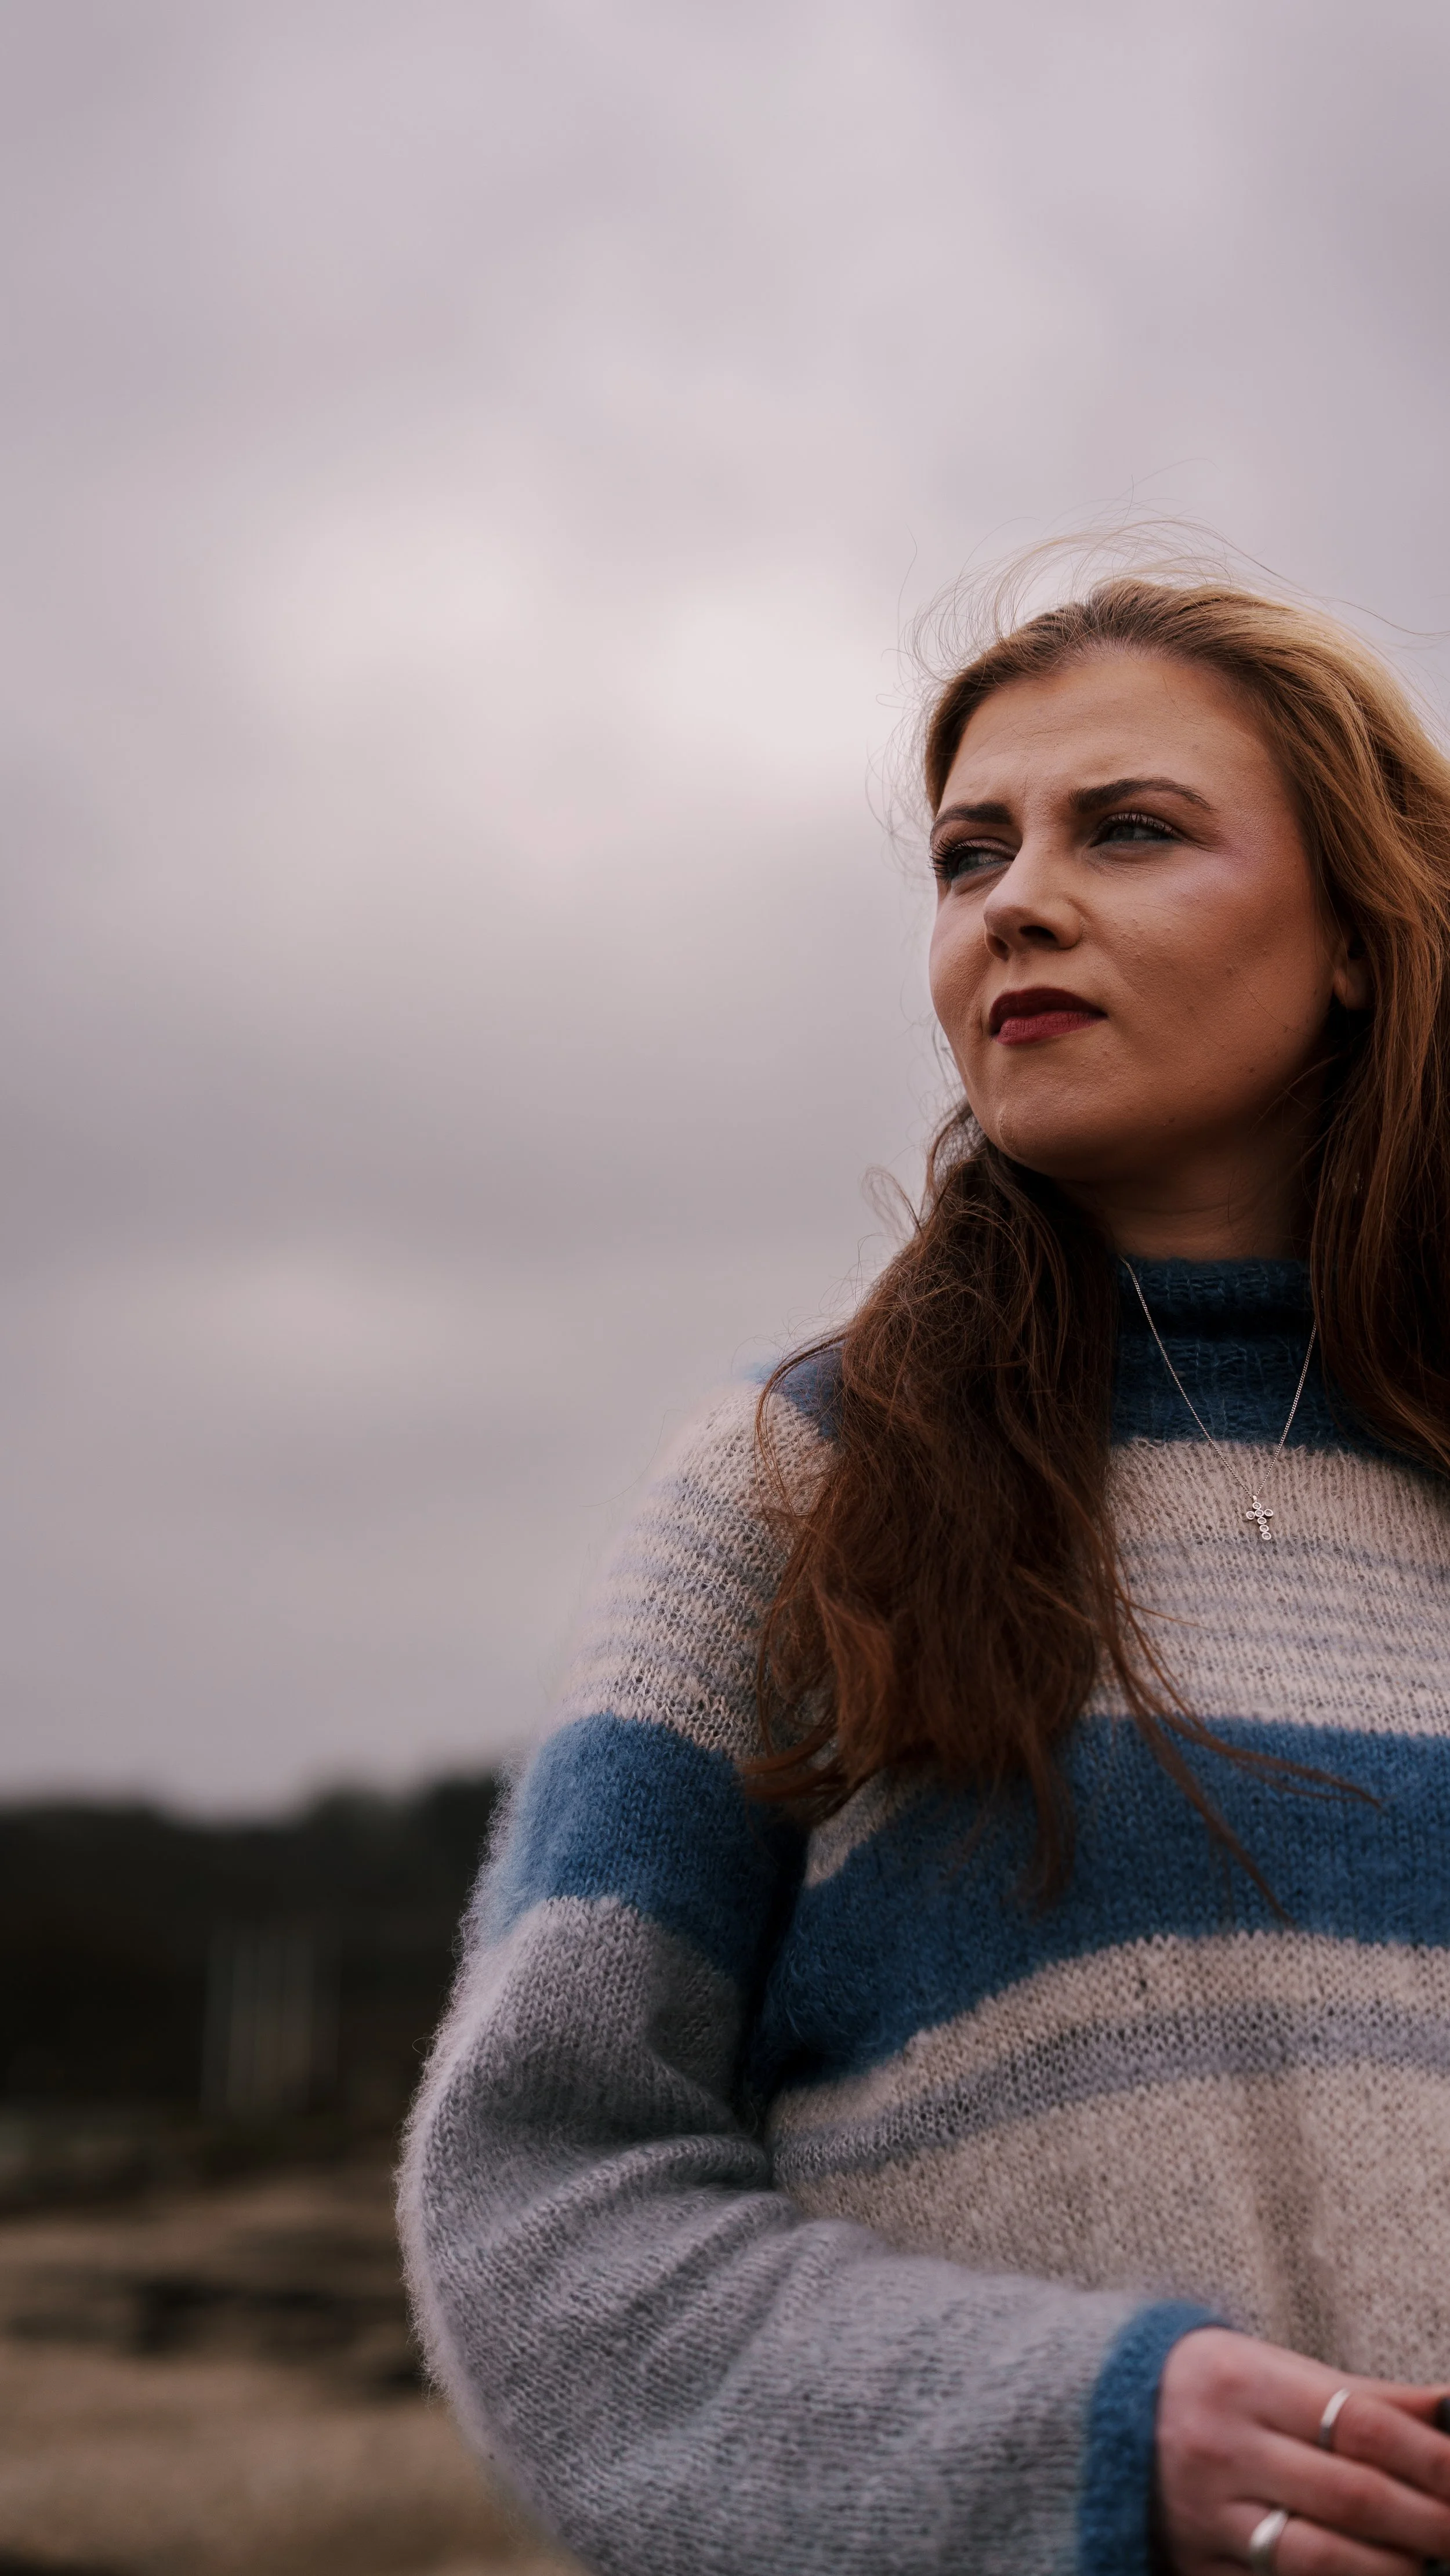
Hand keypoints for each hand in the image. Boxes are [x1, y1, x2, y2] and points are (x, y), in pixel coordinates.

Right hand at [1156, 2326, 1449, 2572]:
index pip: (1360, 2425)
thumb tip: (1446, 2406)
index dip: (1429, 2458)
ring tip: (1425, 2563)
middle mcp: (1221, 2449)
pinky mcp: (1194, 2567)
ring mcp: (1205, 2516)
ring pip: (1318, 2559)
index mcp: (1243, 2382)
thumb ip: (1363, 2395)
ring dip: (1389, 2568)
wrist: (1091, 2417)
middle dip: (1427, 2522)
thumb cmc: (1208, 2388)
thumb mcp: (1273, 2369)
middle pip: (1349, 2497)